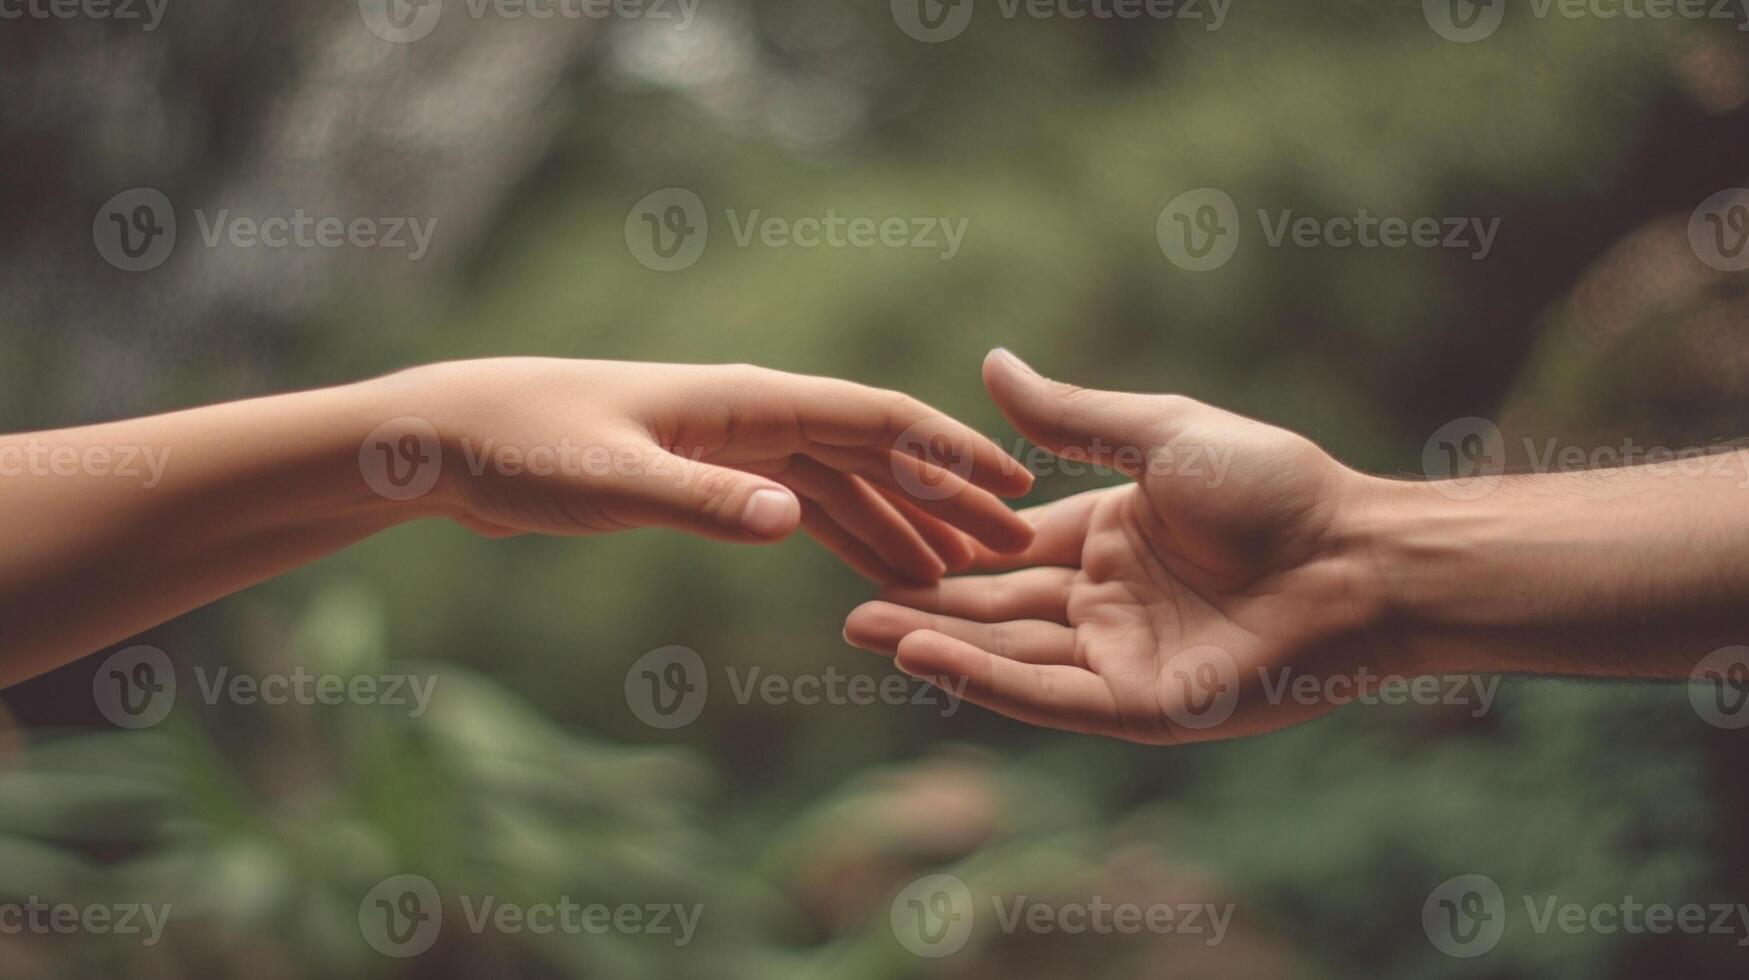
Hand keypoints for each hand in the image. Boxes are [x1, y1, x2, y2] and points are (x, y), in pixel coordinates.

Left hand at [398, 358, 1034, 582]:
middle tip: (1012, 551)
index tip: (1016, 490)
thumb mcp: (608, 478)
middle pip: (876, 453)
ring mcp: (733, 447)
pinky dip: (847, 537)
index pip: (875, 419)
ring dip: (904, 526)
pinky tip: (879, 572)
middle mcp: (752, 416)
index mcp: (745, 401)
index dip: (950, 453)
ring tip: (961, 576)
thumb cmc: (520, 445)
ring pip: (844, 484)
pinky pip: (801, 507)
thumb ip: (700, 502)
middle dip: (945, 499)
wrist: (448, 438)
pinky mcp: (707, 478)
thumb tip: (793, 520)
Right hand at [844, 350, 1382, 742]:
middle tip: (846, 608)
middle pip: (998, 613)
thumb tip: (989, 364)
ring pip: (1010, 657)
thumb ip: (1069, 418)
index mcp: (1113, 540)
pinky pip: (1048, 697)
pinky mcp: (1141, 707)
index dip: (950, 552)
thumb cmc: (1275, 485)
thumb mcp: (1158, 434)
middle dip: (924, 610)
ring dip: (937, 646)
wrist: (1358, 554)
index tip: (883, 541)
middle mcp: (1109, 604)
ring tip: (862, 629)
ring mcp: (1122, 660)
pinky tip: (924, 658)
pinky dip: (985, 680)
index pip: (1012, 552)